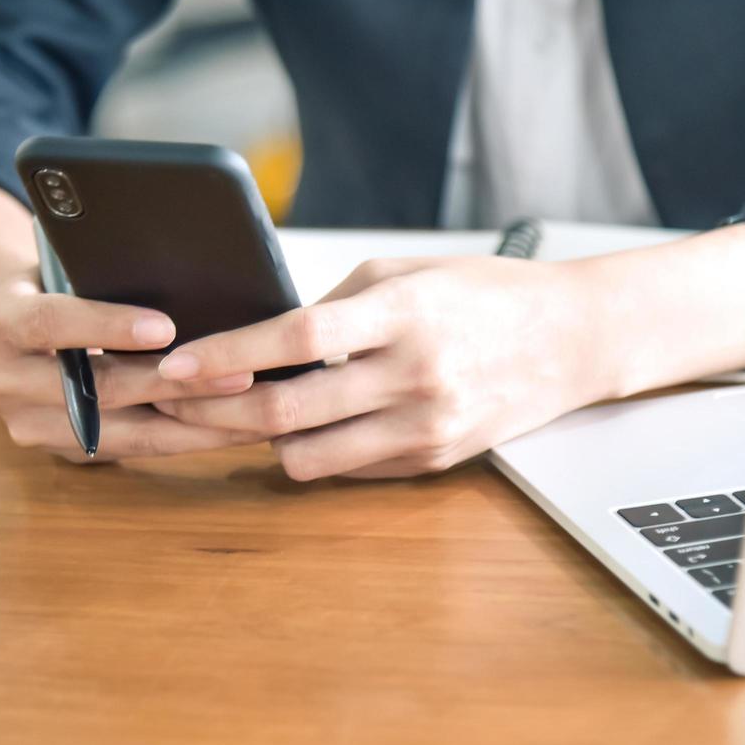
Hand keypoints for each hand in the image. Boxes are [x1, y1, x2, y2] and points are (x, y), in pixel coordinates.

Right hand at [0, 271, 254, 461]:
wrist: (20, 327)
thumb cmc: (62, 278)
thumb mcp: (65, 262)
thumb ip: (102, 268)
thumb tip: (182, 267)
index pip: (50, 322)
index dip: (107, 325)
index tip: (165, 327)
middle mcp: (0, 380)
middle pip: (97, 388)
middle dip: (173, 383)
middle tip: (239, 374)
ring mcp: (28, 424)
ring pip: (121, 433)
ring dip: (193, 424)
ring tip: (250, 410)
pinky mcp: (62, 452)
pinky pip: (132, 450)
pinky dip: (186, 439)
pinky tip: (231, 428)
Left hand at [150, 256, 607, 479]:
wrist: (570, 341)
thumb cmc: (485, 294)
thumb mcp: (407, 273)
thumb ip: (335, 305)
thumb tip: (262, 340)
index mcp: (405, 314)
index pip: (298, 337)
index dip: (229, 355)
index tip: (175, 365)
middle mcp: (416, 376)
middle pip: (290, 409)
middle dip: (217, 411)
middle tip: (174, 403)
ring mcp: (426, 427)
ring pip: (309, 456)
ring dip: (264, 438)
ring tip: (247, 411)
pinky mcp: (433, 462)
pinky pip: (348, 470)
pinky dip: (316, 451)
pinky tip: (308, 425)